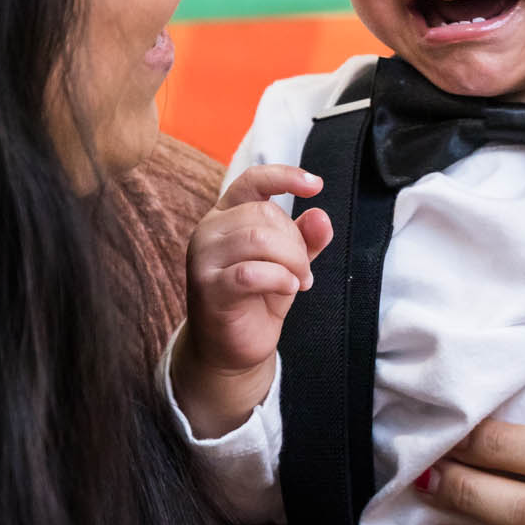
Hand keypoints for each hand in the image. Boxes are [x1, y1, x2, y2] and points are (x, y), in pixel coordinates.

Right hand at [170, 165, 332, 438]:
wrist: (231, 348)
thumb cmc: (258, 298)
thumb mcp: (288, 263)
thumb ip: (305, 239)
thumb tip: (321, 215)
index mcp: (226, 215)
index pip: (252, 180)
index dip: (284, 176)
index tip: (316, 185)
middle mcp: (209, 230)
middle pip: (264, 214)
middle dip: (296, 242)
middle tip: (305, 272)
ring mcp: (203, 258)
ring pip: (258, 239)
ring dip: (292, 261)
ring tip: (299, 281)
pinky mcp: (208, 288)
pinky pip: (250, 273)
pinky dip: (278, 278)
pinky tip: (288, 289)